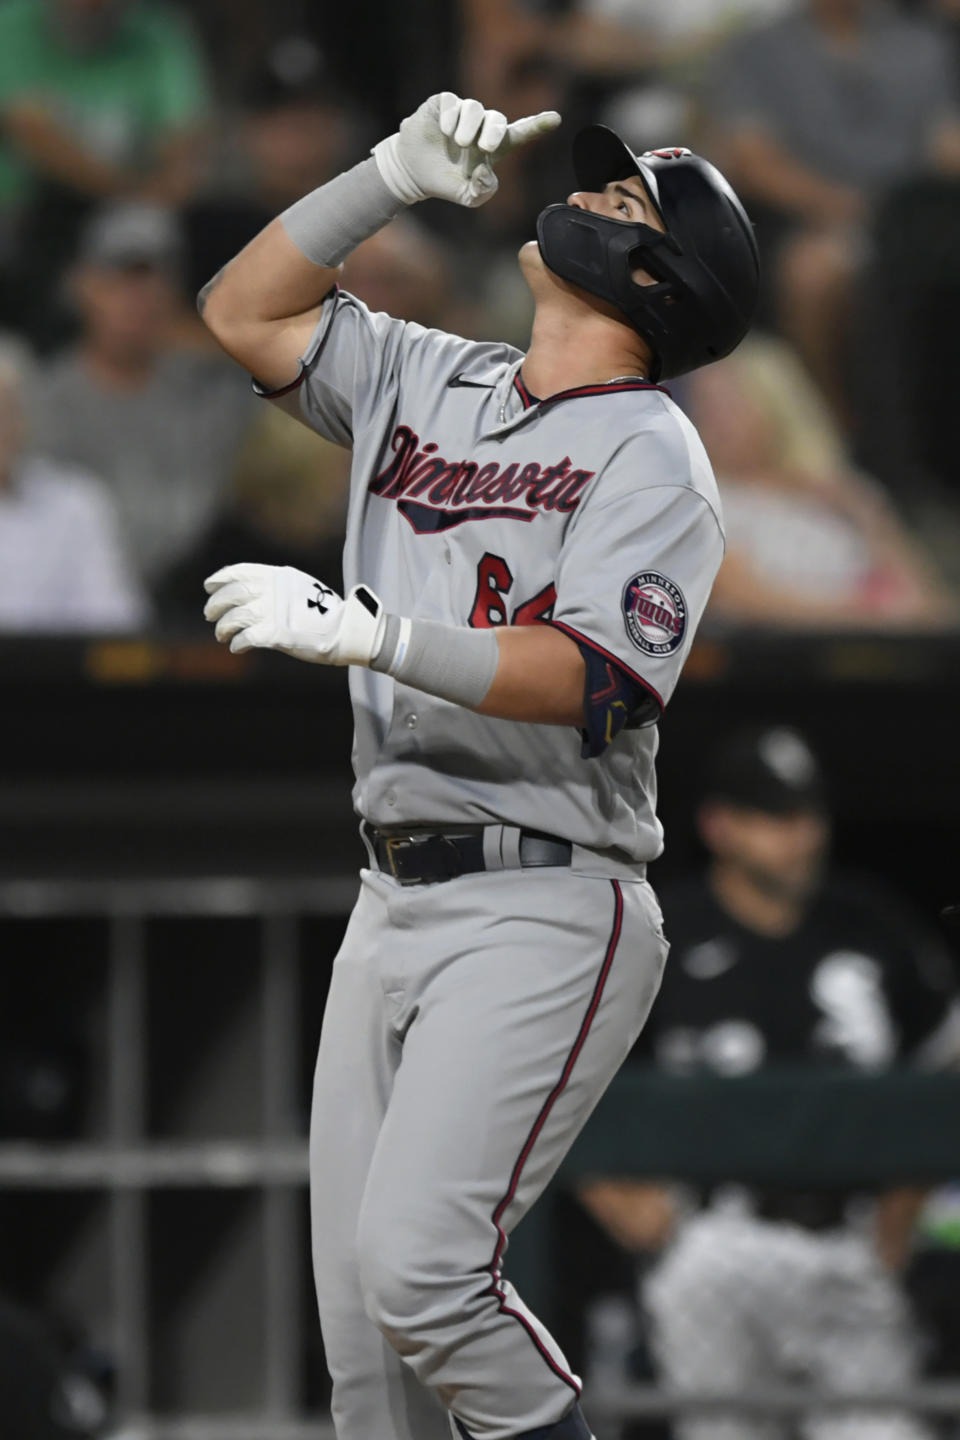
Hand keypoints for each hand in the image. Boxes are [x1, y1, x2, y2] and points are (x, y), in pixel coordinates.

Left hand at [203, 563, 385, 665]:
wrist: (345, 630)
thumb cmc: (324, 613)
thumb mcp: (300, 587)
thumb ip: (276, 587)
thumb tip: (251, 593)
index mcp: (279, 576)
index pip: (240, 572)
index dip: (220, 579)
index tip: (209, 587)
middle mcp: (273, 590)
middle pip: (232, 594)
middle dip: (216, 605)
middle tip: (210, 615)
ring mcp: (274, 612)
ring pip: (235, 618)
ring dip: (223, 627)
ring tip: (222, 635)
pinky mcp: (276, 634)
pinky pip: (246, 638)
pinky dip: (237, 643)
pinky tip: (237, 647)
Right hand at [372, 91, 560, 207]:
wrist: (412, 172)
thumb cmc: (446, 183)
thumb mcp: (468, 197)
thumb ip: (484, 190)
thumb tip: (485, 170)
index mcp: (494, 147)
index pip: (520, 132)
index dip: (538, 125)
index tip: (555, 119)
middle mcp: (481, 126)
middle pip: (497, 119)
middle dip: (494, 131)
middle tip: (485, 148)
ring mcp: (462, 113)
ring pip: (474, 108)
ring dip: (469, 127)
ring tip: (459, 143)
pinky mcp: (442, 105)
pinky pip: (452, 102)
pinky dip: (451, 116)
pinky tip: (445, 131)